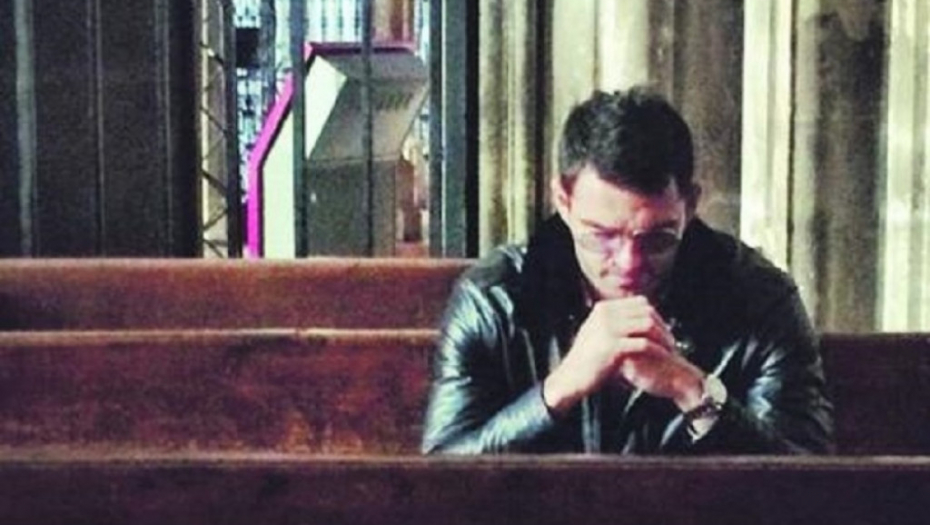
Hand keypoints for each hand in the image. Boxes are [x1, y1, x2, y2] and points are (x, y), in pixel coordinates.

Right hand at [542, 296, 703, 414]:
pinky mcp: (613, 347)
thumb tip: (634, 316)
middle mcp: (605, 315)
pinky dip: (657, 350)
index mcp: (603, 309)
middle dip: (662, 324)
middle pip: (645, 311)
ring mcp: (609, 329)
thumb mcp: (596, 333)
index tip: (663, 328)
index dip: (655, 314)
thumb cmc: (585, 360)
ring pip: (647, 325)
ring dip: (662, 337)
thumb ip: (613, 322)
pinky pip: (644, 344)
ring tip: (670, 348)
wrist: (571, 378)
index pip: (639, 302)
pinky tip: (663, 357)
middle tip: (671, 339)